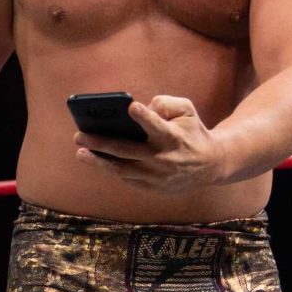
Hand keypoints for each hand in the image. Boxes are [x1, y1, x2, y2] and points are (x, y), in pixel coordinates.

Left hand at [74, 95, 228, 194]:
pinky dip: (111, 170)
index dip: (145, 117)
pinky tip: (96, 160)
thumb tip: (144, 107)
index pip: (157, 126)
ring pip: (122, 170)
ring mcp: (157, 176)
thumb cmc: (192, 132)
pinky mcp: (154, 187)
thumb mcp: (188, 111)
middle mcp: (164, 158)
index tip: (131, 107)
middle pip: (128, 151)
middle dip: (102, 143)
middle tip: (80, 136)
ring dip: (99, 162)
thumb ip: (168, 103)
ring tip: (81, 153)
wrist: (210, 165)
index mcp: (174, 137)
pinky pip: (128, 179)